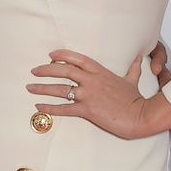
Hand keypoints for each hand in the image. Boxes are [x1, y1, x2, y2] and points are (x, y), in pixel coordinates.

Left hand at [26, 49, 170, 139]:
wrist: (140, 115)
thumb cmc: (135, 98)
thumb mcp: (132, 79)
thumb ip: (132, 68)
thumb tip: (138, 57)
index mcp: (100, 71)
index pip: (76, 58)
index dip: (62, 55)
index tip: (50, 55)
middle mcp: (91, 80)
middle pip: (63, 70)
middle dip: (46, 70)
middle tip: (34, 71)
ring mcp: (88, 95)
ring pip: (60, 89)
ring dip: (42, 88)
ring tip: (30, 88)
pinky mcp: (87, 110)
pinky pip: (64, 108)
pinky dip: (50, 107)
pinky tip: (39, 107)